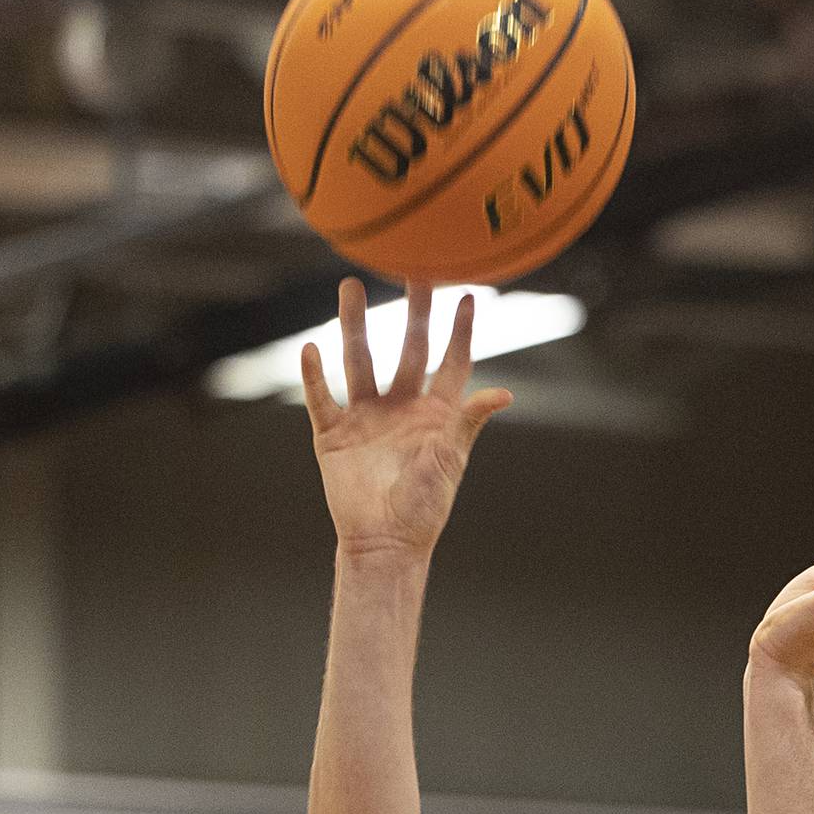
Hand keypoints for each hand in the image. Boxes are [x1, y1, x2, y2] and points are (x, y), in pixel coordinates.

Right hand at [302, 281, 511, 560]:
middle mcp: (401, 408)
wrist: (385, 544)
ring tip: (350, 288)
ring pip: (360, 361)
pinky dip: (315, 375)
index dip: (460, 331)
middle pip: (406, 349)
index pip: (451, 363)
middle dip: (411, 311)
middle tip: (411, 268)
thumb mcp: (450, 460)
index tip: (469, 294)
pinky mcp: (335, 435)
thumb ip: (469, 421)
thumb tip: (503, 393)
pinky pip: (322, 398)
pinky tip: (311, 348)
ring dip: (353, 325)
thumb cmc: (425, 508)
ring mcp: (366, 418)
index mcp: (435, 414)